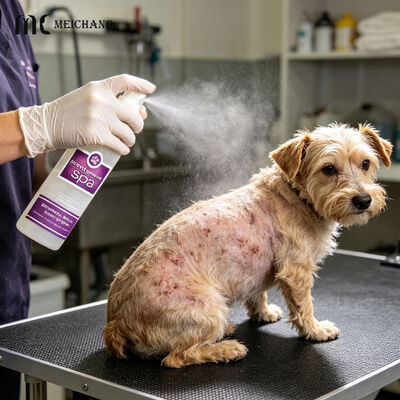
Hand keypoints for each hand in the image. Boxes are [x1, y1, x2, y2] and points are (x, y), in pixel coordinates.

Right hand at [18, 74, 155, 156]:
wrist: (46, 125)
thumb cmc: (67, 113)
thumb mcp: (87, 98)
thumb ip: (110, 102)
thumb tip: (140, 112)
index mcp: (99, 88)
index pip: (125, 81)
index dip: (141, 85)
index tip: (150, 89)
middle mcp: (102, 101)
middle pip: (134, 115)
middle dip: (138, 125)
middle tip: (134, 129)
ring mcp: (100, 118)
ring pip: (129, 133)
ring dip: (130, 140)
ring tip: (124, 141)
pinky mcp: (97, 135)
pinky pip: (120, 145)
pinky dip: (123, 149)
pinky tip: (121, 149)